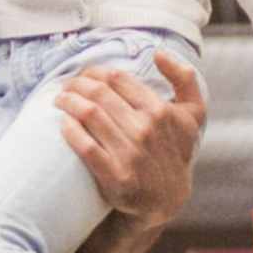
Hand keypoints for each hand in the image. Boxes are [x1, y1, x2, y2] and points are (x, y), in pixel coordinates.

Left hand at [55, 51, 205, 237]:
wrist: (166, 199)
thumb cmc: (175, 152)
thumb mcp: (192, 115)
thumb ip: (185, 80)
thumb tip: (159, 53)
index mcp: (160, 110)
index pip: (116, 78)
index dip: (95, 72)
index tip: (84, 76)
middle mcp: (146, 129)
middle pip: (99, 93)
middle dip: (76, 84)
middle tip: (66, 86)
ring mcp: (130, 153)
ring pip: (89, 114)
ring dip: (68, 101)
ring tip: (59, 99)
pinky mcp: (115, 175)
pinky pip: (85, 146)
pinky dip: (70, 130)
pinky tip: (62, 123)